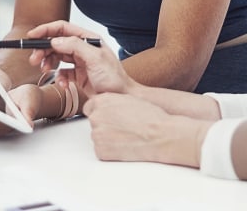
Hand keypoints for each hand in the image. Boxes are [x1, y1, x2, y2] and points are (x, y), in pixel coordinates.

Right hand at [26, 20, 134, 96]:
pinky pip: (62, 72)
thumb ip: (75, 46)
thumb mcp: (95, 59)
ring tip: (44, 70)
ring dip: (48, 63)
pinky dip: (59, 78)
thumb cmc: (115, 80)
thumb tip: (55, 41)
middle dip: (43, 50)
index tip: (32, 36)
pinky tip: (63, 84)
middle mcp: (83, 48)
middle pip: (56, 43)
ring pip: (57, 57)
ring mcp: (80, 62)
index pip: (62, 28)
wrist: (122, 100)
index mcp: (88, 39)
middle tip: (34, 59)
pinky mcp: (78, 75)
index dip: (46, 30)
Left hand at [83, 93, 209, 167]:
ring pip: (99, 137)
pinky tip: (125, 148)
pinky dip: (111, 152)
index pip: (90, 108)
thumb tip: (105, 106)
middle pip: (95, 123)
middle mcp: (96, 116)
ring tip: (127, 138)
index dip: (101, 114)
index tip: (110, 119)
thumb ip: (111, 101)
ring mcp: (97, 134)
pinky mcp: (101, 151)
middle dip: (105, 127)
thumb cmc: (150, 117)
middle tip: (123, 130)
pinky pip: (102, 152)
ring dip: (108, 139)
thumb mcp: (126, 99)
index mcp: (101, 101)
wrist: (160, 135)